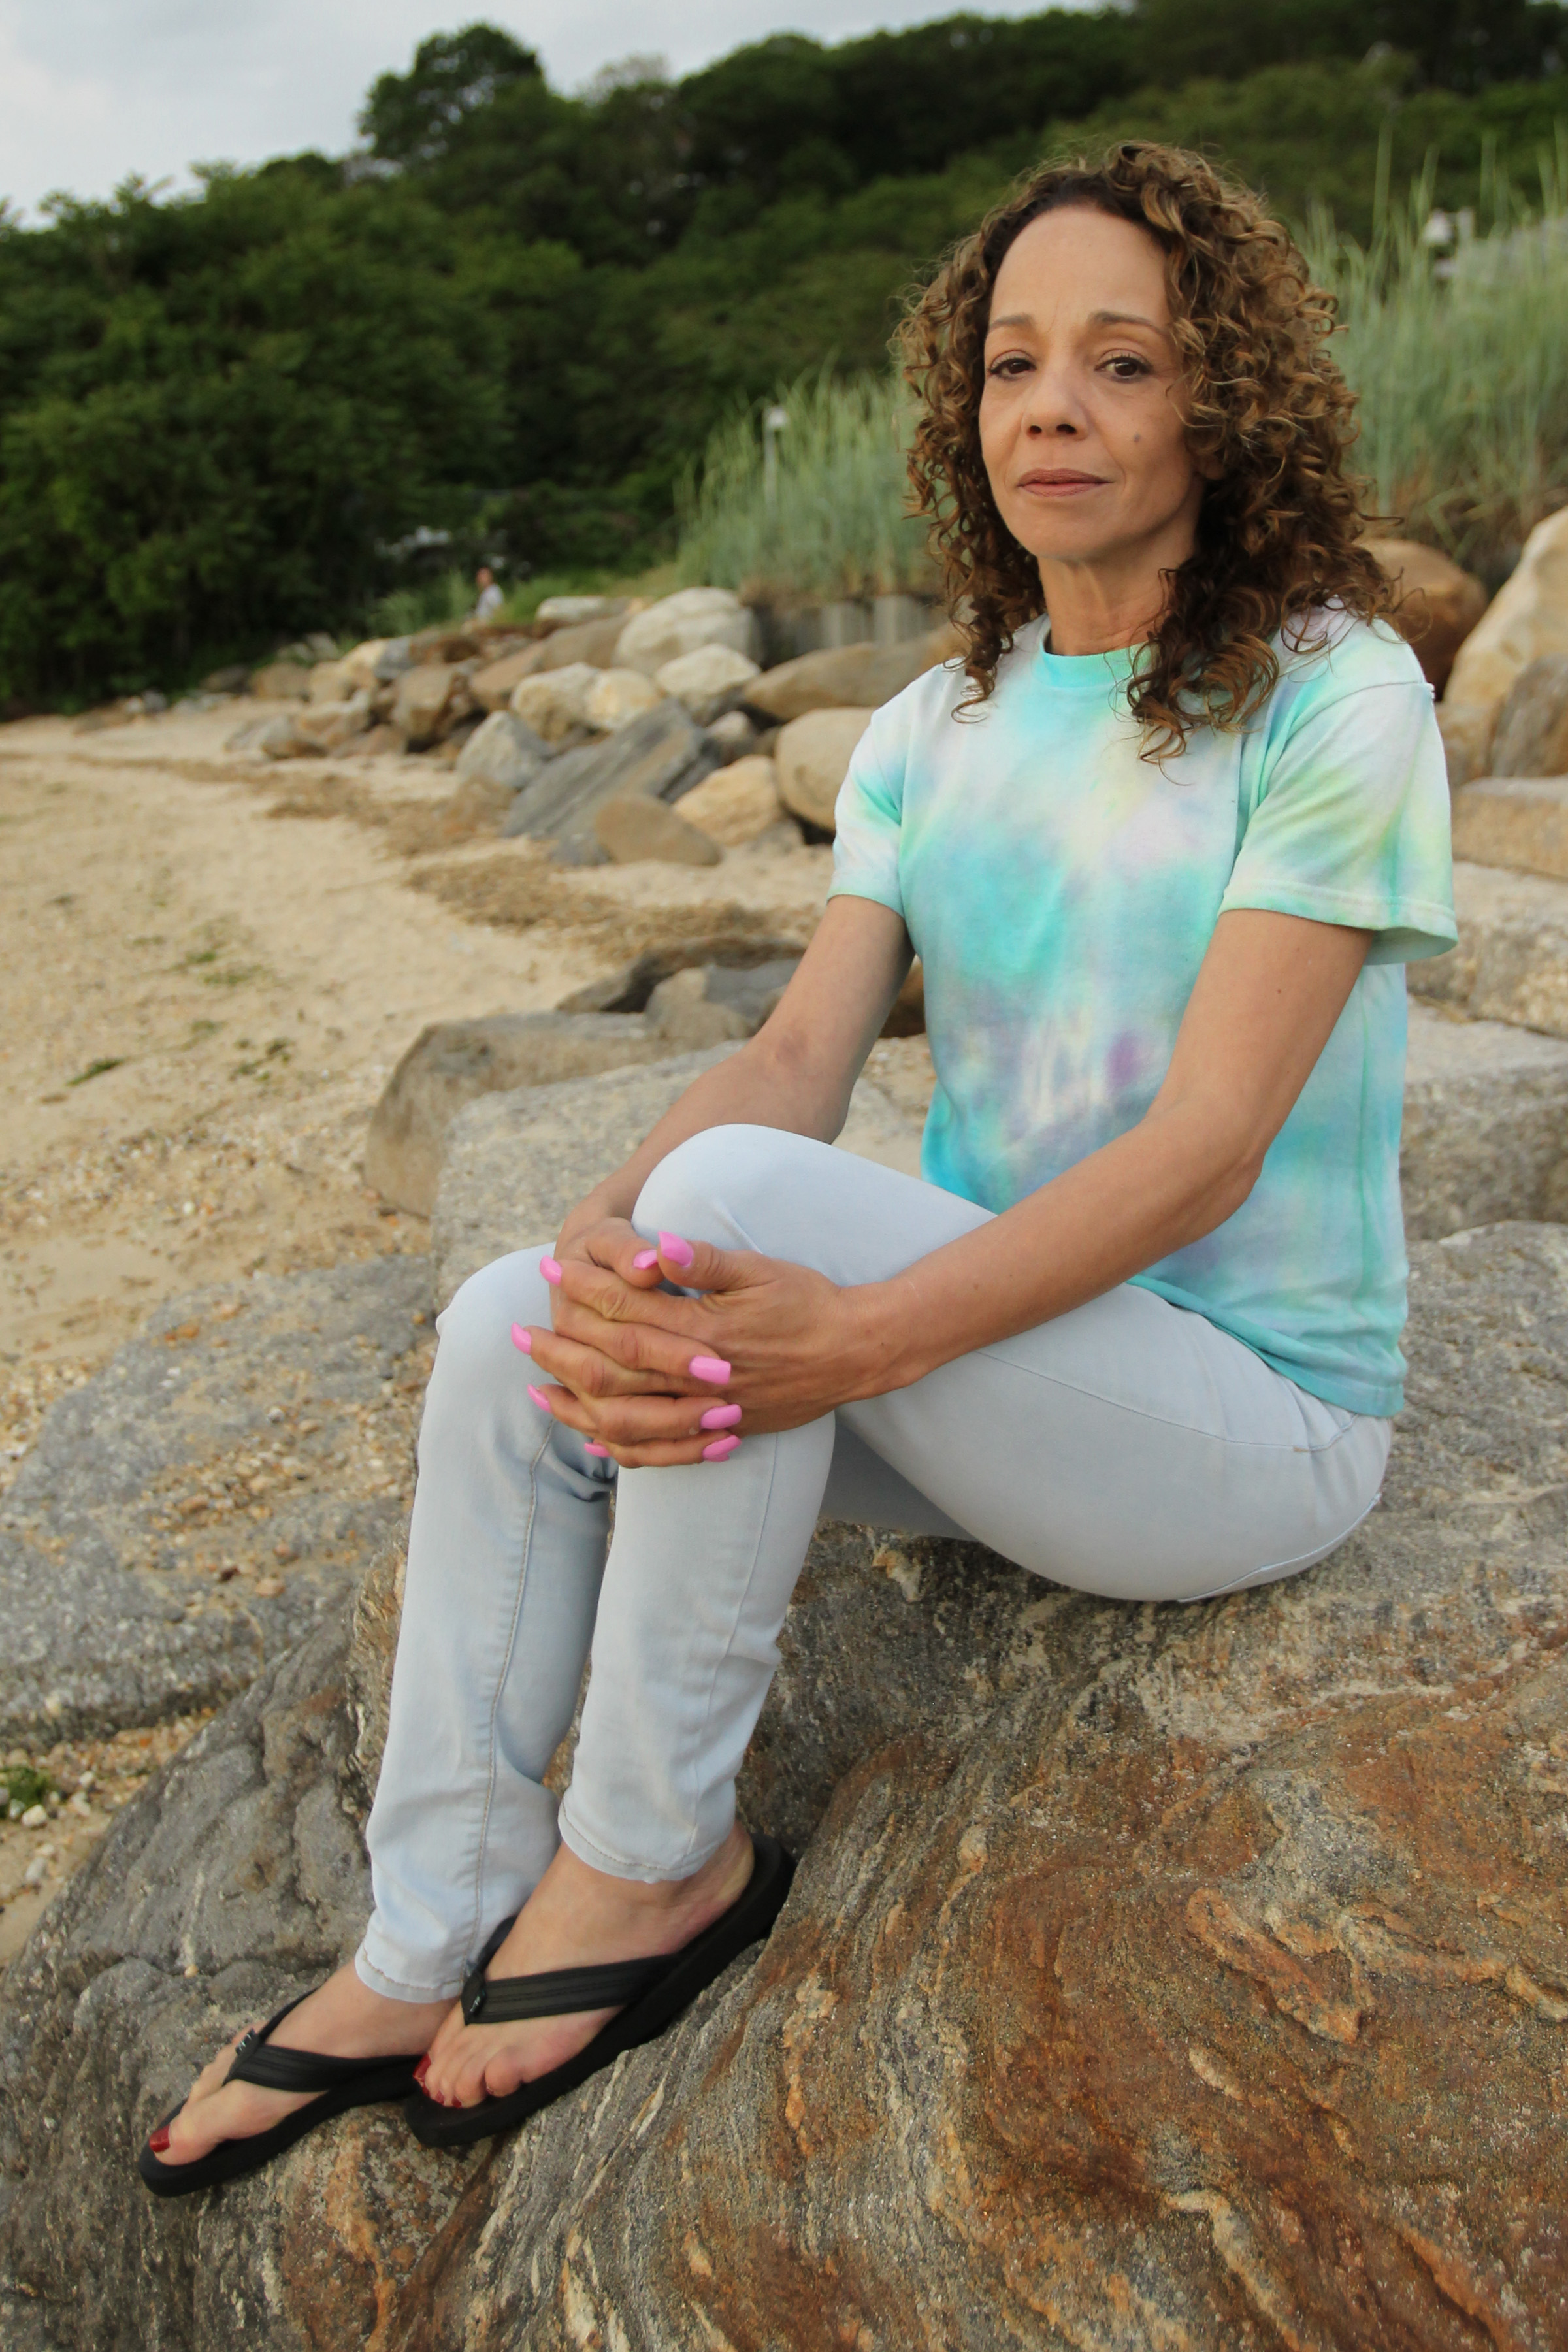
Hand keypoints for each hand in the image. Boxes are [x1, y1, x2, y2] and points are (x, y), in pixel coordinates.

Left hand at [517, 1227, 876, 1467]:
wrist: (856, 1351)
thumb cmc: (808, 1301)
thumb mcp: (759, 1269)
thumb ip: (704, 1260)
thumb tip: (655, 1246)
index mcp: (706, 1330)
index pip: (627, 1310)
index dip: (585, 1289)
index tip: (551, 1271)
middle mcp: (701, 1377)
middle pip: (613, 1368)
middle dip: (561, 1350)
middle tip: (520, 1334)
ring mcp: (710, 1411)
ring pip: (627, 1418)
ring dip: (576, 1405)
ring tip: (537, 1390)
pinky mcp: (721, 1431)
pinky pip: (661, 1452)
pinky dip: (621, 1448)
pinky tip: (592, 1438)